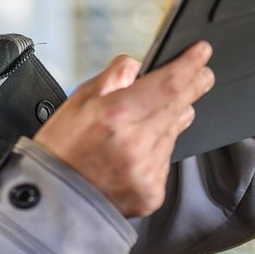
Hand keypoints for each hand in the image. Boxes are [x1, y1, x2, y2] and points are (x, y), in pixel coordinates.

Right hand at [32, 42, 214, 217]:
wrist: (52, 201)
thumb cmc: (60, 150)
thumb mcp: (78, 100)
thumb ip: (114, 77)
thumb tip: (139, 65)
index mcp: (115, 116)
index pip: (168, 84)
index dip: (190, 65)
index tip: (201, 53)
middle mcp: (135, 145)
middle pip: (180, 106)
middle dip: (194, 85)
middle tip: (202, 74)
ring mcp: (147, 171)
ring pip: (173, 132)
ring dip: (170, 119)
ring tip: (144, 120)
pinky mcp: (152, 193)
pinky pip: (165, 160)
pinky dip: (157, 149)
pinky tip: (136, 150)